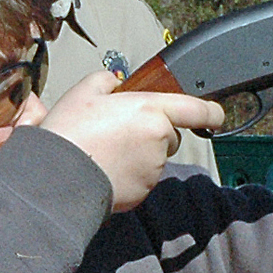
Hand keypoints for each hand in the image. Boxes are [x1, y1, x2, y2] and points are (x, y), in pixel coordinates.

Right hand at [38, 70, 226, 211]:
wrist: (56, 177)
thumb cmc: (70, 132)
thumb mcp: (83, 92)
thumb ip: (106, 81)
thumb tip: (115, 83)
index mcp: (150, 110)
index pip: (196, 110)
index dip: (211, 111)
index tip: (216, 114)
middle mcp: (159, 141)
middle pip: (169, 136)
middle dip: (152, 133)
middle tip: (118, 132)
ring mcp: (153, 170)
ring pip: (155, 159)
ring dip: (139, 155)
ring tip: (105, 152)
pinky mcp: (143, 192)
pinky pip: (143, 179)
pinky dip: (130, 175)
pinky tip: (105, 170)